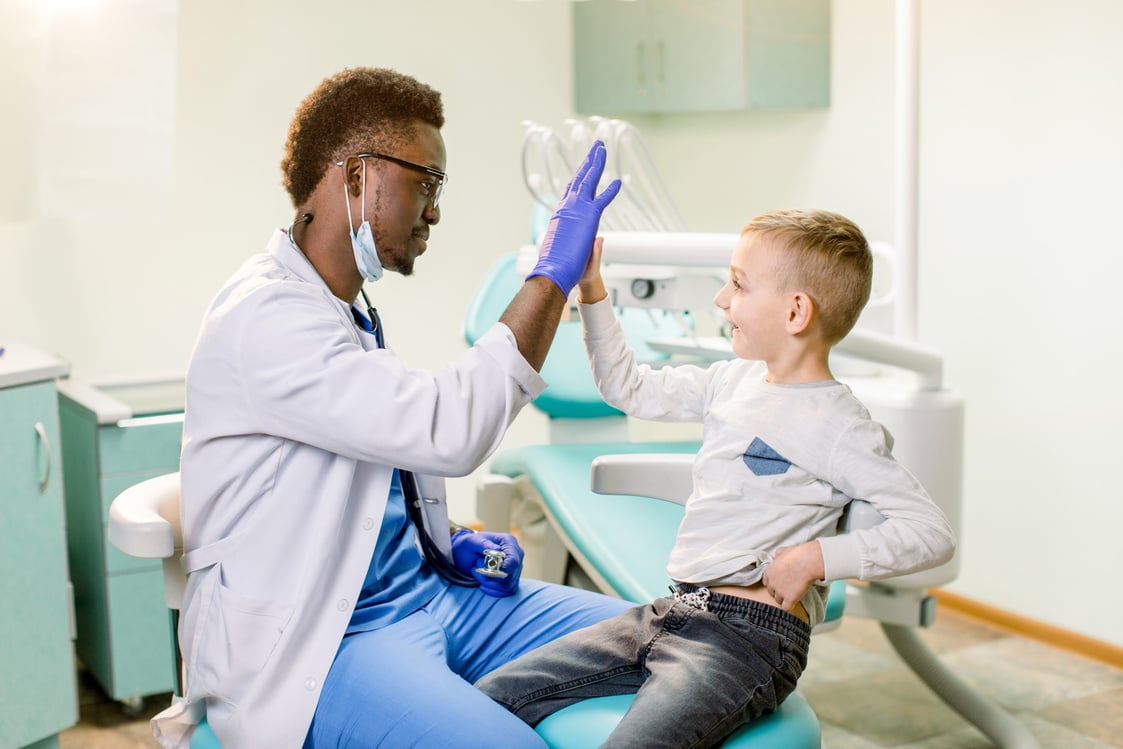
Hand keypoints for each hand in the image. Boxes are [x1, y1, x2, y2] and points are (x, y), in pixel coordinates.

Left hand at [450, 530, 523, 596]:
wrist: (467, 552)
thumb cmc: (470, 544)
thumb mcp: (472, 541)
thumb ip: (484, 544)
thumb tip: (497, 550)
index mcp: (509, 542)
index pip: (513, 561)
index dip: (503, 569)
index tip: (488, 569)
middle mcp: (516, 555)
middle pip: (510, 575)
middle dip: (490, 575)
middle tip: (477, 565)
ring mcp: (515, 568)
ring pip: (508, 585)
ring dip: (489, 583)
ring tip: (478, 572)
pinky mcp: (512, 579)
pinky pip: (507, 591)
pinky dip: (493, 590)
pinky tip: (482, 585)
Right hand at [528, 141, 621, 297]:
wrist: (556, 272)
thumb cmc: (565, 267)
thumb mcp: (580, 252)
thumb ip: (593, 245)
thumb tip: (600, 239)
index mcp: (564, 214)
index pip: (572, 190)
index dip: (580, 176)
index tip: (585, 164)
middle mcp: (569, 208)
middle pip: (580, 179)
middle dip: (589, 161)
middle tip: (596, 146)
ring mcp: (578, 210)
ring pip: (588, 180)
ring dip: (596, 163)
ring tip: (601, 148)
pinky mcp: (589, 217)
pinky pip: (602, 199)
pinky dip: (611, 190)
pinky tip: (619, 182)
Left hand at [761, 542, 824, 611]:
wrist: (807, 562)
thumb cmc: (797, 554)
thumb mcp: (782, 551)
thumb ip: (777, 556)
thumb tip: (776, 558)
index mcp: (769, 572)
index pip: (766, 582)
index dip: (773, 583)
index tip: (780, 583)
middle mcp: (772, 583)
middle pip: (771, 592)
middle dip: (778, 591)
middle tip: (788, 589)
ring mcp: (779, 592)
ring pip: (778, 600)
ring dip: (784, 599)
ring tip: (793, 595)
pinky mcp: (789, 599)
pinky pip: (786, 607)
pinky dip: (790, 606)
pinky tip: (795, 601)